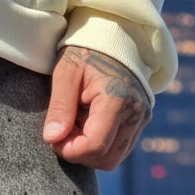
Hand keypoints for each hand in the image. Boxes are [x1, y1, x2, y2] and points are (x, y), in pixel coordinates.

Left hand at [43, 46, 150, 170]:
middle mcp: (136, 112)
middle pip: (105, 159)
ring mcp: (142, 118)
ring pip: (113, 159)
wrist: (113, 35)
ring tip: (79, 123)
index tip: (54, 137)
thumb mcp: (66, 72)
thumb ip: (59, 107)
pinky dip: (101, 145)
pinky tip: (90, 124)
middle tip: (66, 129)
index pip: (94, 146)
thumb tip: (52, 138)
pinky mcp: (141, 121)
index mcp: (117, 99)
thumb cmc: (86, 51)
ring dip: (90, 151)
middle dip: (80, 153)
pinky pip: (119, 150)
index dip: (69, 150)